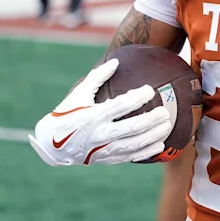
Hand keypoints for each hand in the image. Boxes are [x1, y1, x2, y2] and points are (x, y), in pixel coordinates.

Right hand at [29, 59, 171, 165]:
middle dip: (152, 119)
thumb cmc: (67, 114)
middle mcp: (99, 134)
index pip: (120, 106)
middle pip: (132, 127)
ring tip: (167, 126)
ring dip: (154, 135)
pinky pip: (130, 156)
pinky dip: (146, 151)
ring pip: (134, 144)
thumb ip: (97, 77)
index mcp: (93, 116)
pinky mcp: (106, 159)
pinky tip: (160, 145)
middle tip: (165, 111)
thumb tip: (116, 61)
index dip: (137, 98)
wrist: (52, 146)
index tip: (150, 90)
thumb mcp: (78, 94)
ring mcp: (103, 149)